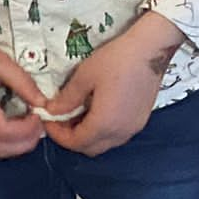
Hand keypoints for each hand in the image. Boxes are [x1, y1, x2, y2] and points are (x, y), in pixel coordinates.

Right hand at [0, 15, 46, 158]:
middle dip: (24, 144)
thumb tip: (42, 103)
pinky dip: (7, 140)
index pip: (4, 132)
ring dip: (16, 145)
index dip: (26, 129)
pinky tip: (18, 124)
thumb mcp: (2, 63)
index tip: (38, 115)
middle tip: (39, 126)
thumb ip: (24, 84)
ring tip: (31, 126)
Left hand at [42, 11, 186, 155]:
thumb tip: (52, 111)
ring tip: (76, 114)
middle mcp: (120, 132)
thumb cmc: (117, 60)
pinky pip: (117, 135)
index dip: (58, 135)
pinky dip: (102, 130)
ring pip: (105, 143)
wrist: (150, 50)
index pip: (76, 142)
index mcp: (104, 124)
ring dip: (88, 135)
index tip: (48, 121)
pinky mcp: (140, 120)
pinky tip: (96, 111)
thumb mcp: (85, 76)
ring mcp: (133, 128)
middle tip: (59, 119)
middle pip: (90, 148)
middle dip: (72, 138)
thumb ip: (67, 98)